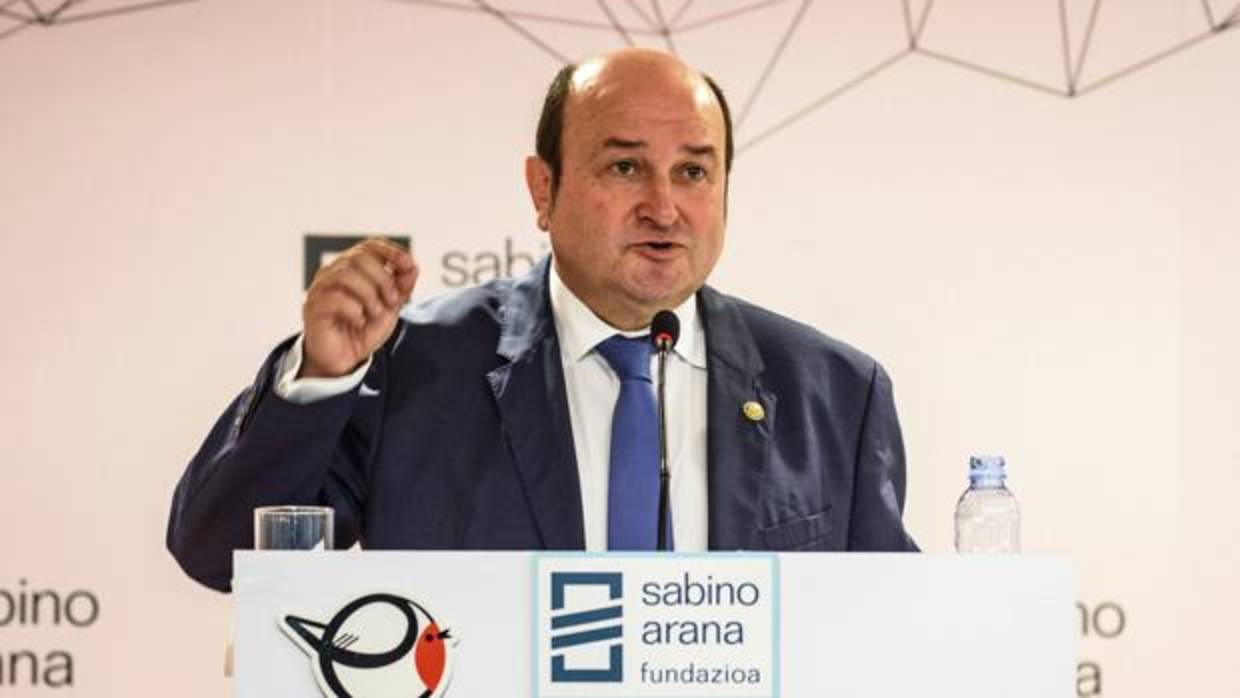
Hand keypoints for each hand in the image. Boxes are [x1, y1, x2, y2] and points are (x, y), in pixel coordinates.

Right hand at [301, 238, 417, 377]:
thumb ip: (401, 286)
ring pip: (346, 274)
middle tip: (392, 301)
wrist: (344, 359)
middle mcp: (333, 272)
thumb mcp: (390, 307)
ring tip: (375, 313)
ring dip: (369, 294)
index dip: (391, 251)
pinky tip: (359, 321)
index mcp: (352, 268)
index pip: (369, 246)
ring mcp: (321, 288)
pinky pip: (335, 298)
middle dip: (383, 279)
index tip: (408, 264)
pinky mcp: (313, 307)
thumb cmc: (363, 329)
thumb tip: (412, 266)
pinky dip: (354, 310)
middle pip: (359, 258)